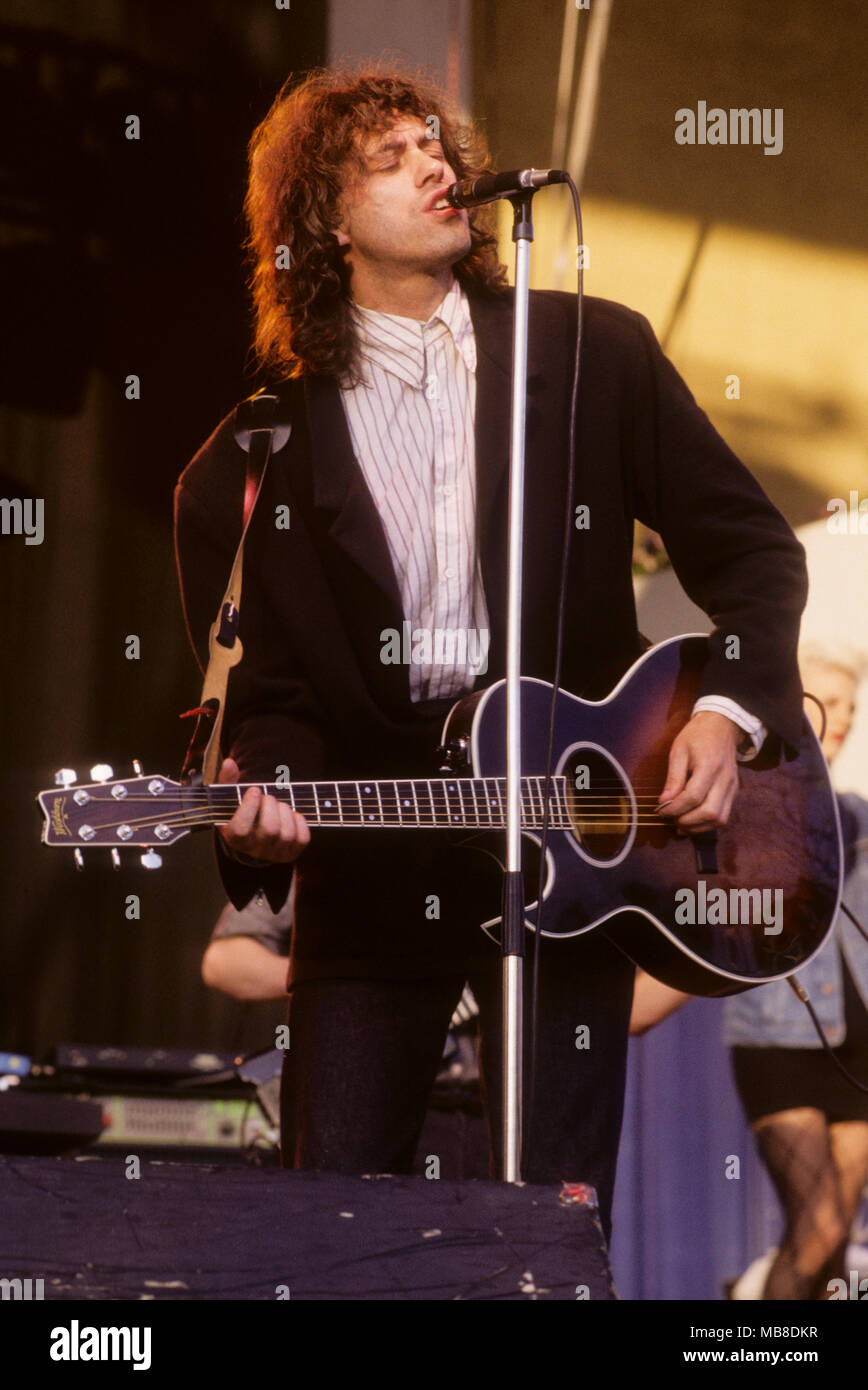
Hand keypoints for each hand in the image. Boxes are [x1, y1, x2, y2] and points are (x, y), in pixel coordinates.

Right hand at [217, 757, 309, 863]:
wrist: (254, 834)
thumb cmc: (241, 811)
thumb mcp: (230, 798)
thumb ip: (228, 780)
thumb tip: (229, 763)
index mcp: (235, 838)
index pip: (241, 829)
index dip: (250, 807)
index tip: (255, 790)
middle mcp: (254, 850)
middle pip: (270, 829)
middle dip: (271, 805)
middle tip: (268, 797)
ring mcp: (274, 854)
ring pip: (287, 834)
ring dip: (286, 811)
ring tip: (278, 805)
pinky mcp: (291, 853)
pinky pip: (302, 838)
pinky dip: (299, 821)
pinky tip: (290, 815)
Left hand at [656, 712, 740, 833]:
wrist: (722, 725)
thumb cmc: (697, 736)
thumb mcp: (678, 751)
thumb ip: (673, 778)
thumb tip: (664, 802)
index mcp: (709, 765)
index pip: (693, 797)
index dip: (675, 808)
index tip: (661, 810)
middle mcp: (725, 778)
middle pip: (710, 812)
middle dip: (688, 821)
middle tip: (671, 819)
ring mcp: (732, 786)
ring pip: (719, 819)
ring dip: (698, 827)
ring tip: (680, 824)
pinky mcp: (734, 791)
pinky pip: (723, 815)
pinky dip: (707, 823)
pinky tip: (692, 821)